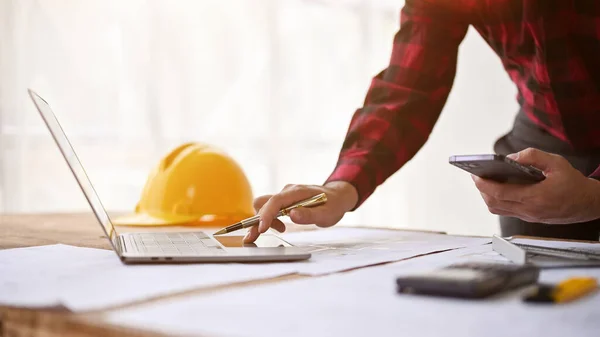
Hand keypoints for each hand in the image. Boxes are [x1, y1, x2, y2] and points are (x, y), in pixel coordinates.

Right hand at [243, 181, 358, 242]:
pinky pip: (270, 209)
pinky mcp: (284, 202)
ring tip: (280, 230)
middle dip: (257, 220)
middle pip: (263, 203)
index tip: (261, 229)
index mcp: (297, 192)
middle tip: (254, 238)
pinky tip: (281, 228)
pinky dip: (270, 220)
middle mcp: (287, 191)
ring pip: (264, 206)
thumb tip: (292, 215)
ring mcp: (284, 196)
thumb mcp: (326, 214)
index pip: (275, 201)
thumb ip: (310, 215)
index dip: (266, 215)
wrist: (337, 196)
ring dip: (263, 220)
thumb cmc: (333, 205)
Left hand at [472, 148, 599, 223]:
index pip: (500, 193)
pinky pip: (507, 211)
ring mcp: (528, 216)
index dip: (484, 185)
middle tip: (477, 176)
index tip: (475, 175)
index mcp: (535, 197)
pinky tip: (498, 188)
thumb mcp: (556, 163)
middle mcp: (529, 210)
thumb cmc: (574, 183)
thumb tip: (511, 157)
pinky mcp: (529, 218)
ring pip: (498, 209)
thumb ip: (533, 157)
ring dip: (488, 196)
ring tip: (485, 181)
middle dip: (482, 189)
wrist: (589, 204)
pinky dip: (498, 200)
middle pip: (494, 203)